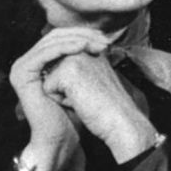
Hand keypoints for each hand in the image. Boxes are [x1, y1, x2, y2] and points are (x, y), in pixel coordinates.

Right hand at [9, 28, 110, 170]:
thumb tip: (100, 38)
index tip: (105, 39)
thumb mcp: (80, 79)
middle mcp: (27, 61)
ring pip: (52, 42)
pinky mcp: (21, 73)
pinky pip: (46, 53)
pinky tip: (82, 47)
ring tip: (96, 43)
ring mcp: (21, 67)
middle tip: (103, 39)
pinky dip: (65, 47)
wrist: (60, 137)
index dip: (83, 34)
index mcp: (38, 61)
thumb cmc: (73, 113)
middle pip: (55, 36)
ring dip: (76, 39)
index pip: (60, 37)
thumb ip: (82, 58)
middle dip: (81, 35)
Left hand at [43, 44, 158, 162]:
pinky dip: (62, 101)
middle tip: (91, 96)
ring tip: (86, 99)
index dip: (73, 85)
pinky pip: (48, 89)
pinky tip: (82, 103)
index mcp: (93, 49)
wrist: (122, 121)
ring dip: (64, 94)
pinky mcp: (66, 71)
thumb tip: (55, 71)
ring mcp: (75, 58)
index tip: (95, 92)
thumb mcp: (96, 80)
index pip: (64, 66)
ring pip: (50, 79)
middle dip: (66, 88)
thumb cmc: (110, 108)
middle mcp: (84, 49)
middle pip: (54, 72)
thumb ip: (81, 69)